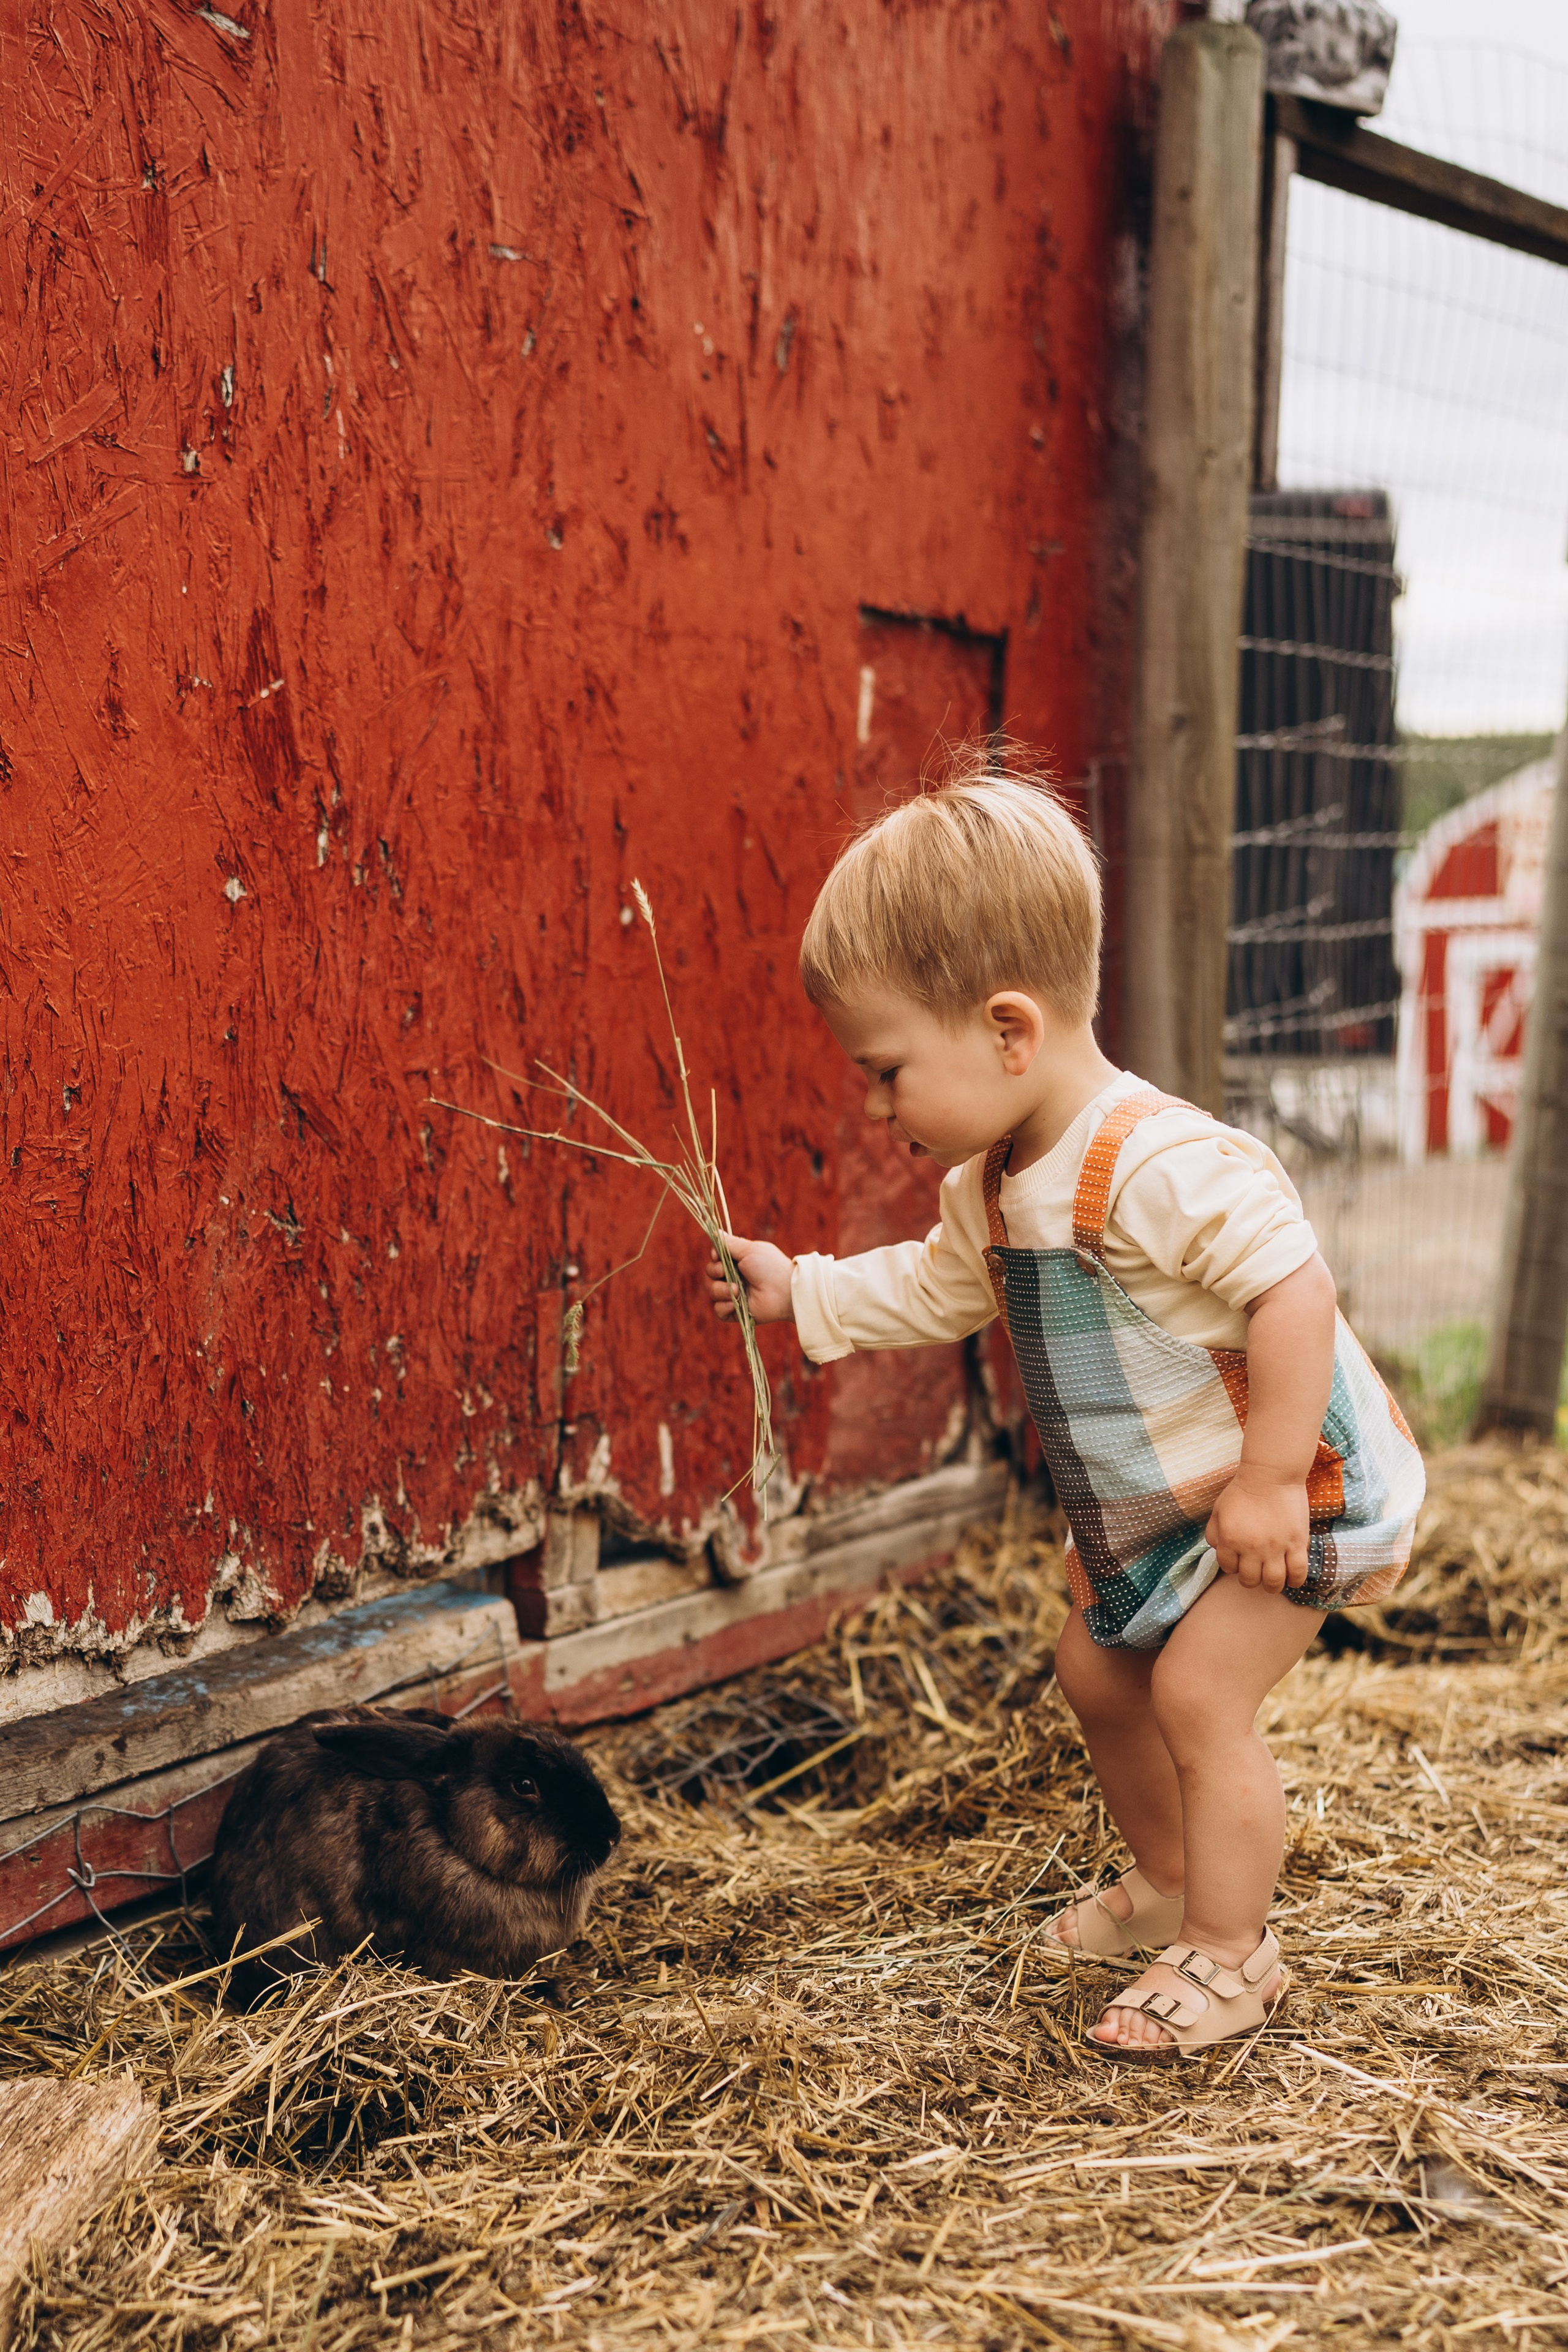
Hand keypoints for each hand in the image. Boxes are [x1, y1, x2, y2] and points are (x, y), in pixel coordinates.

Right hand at [707, 1233, 794, 1325]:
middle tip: (725, 1272)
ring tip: (736, 1290)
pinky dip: (723, 1307)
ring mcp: (735, 1294)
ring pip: (713, 1291)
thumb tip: (716, 1232)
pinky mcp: (736, 1311)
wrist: (784, 1292)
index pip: (716, 1258)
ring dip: (720, 1290)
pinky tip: (734, 1304)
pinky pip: (719, 1310)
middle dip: (715, 1271)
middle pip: (711, 1273)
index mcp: (739, 1261)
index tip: (717, 1256)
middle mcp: (735, 1277)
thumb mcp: (749, 1249)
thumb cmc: (769, 1267)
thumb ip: (730, 1244)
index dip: (714, 1257)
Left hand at [1205, 1463, 1309, 1592]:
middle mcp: (1251, 1548)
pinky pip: (1298, 1572)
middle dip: (1251, 1579)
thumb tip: (1218, 1551)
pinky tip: (1292, 1578)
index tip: (1240, 1561)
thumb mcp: (1218, 1510)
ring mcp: (1275, 1548)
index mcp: (1230, 1540)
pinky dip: (1295, 1580)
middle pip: (1250, 1580)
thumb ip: (1213, 1533)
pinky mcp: (1296, 1543)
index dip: (1233, 1566)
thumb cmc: (1242, 1490)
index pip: (1228, 1568)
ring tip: (1273, 1580)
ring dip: (1272, 1585)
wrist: (1271, 1475)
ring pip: (1274, 1582)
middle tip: (1256, 1572)